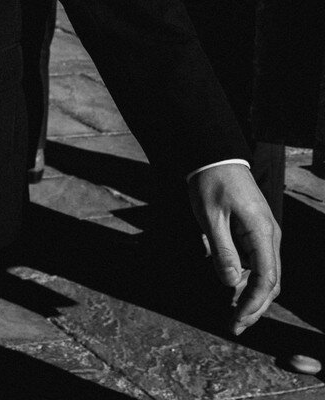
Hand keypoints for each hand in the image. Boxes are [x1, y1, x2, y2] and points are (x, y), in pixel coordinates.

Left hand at [188, 165, 280, 332]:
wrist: (213, 155)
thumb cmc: (210, 181)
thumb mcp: (210, 217)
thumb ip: (221, 251)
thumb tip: (231, 284)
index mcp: (262, 233)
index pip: (266, 279)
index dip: (253, 303)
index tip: (237, 319)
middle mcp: (270, 237)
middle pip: (271, 282)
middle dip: (255, 307)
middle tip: (235, 326)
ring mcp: (265, 234)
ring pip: (265, 274)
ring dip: (252, 296)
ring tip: (234, 314)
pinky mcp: (256, 232)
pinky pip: (256, 262)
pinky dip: (248, 279)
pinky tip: (231, 287)